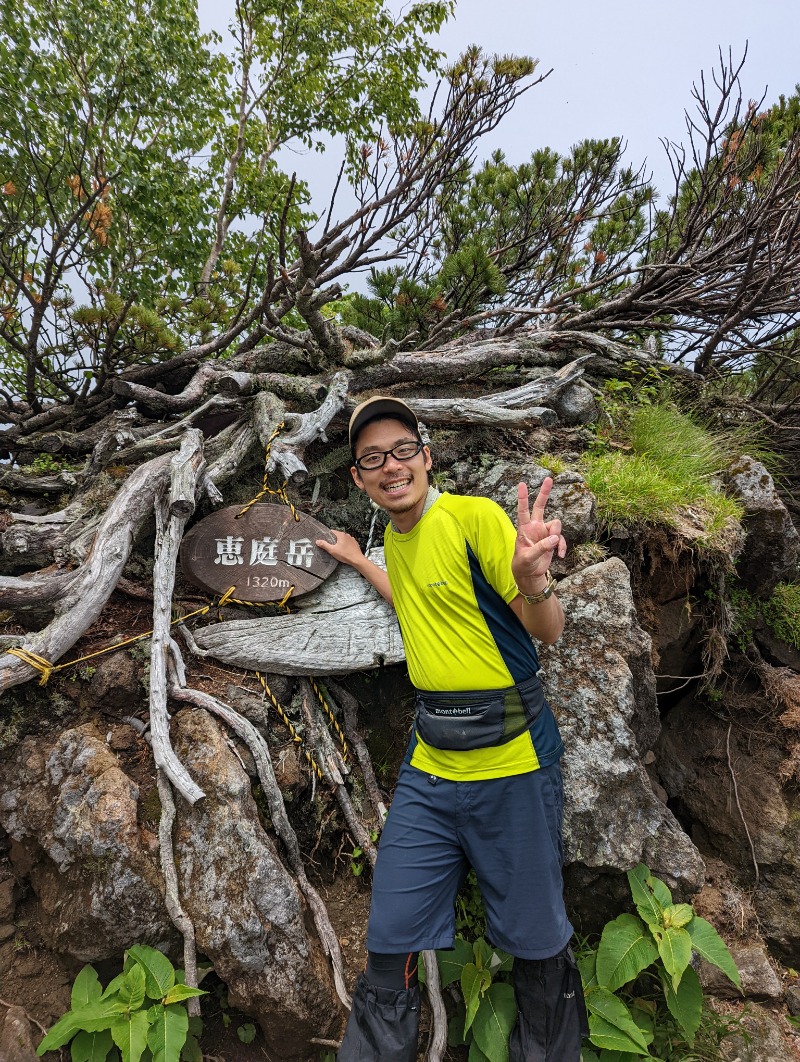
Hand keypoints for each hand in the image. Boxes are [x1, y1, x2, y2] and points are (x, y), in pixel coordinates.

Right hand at [315, 530, 365, 568]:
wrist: (357, 559)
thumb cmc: (345, 554)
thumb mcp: (332, 550)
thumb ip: (324, 545)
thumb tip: (318, 541)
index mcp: (341, 535)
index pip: (332, 532)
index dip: (327, 536)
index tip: (325, 540)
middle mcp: (347, 535)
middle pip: (337, 535)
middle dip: (333, 540)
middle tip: (330, 546)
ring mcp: (351, 539)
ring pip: (343, 539)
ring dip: (339, 543)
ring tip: (337, 549)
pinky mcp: (354, 543)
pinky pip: (347, 542)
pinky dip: (345, 545)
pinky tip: (344, 550)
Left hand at [511, 478, 566, 593]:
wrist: (530, 575)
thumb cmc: (523, 565)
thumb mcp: (528, 558)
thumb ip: (541, 547)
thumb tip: (555, 538)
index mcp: (524, 529)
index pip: (523, 511)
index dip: (522, 498)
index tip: (521, 484)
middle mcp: (535, 527)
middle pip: (540, 506)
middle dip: (544, 493)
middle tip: (549, 479)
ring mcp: (544, 532)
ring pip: (556, 524)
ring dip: (557, 536)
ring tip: (555, 549)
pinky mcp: (552, 540)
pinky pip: (560, 538)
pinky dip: (562, 546)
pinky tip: (560, 556)